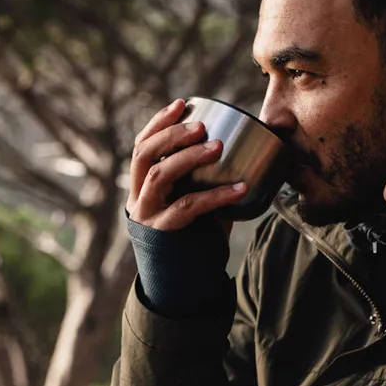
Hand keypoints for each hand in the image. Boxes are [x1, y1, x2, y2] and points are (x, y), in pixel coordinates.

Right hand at [127, 99, 247, 230]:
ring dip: (188, 157)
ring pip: (160, 176)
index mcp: (140, 185)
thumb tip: (247, 150)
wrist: (181, 282)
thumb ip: (205, 179)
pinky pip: (188, 207)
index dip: (158, 122)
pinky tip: (241, 188)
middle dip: (171, 134)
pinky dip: (217, 196)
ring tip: (217, 147)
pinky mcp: (163, 233)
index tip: (181, 103)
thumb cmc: (192, 234)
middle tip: (202, 126)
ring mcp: (147, 215)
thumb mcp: (192, 200)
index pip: (141, 145)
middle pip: (145, 155)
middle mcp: (137, 197)